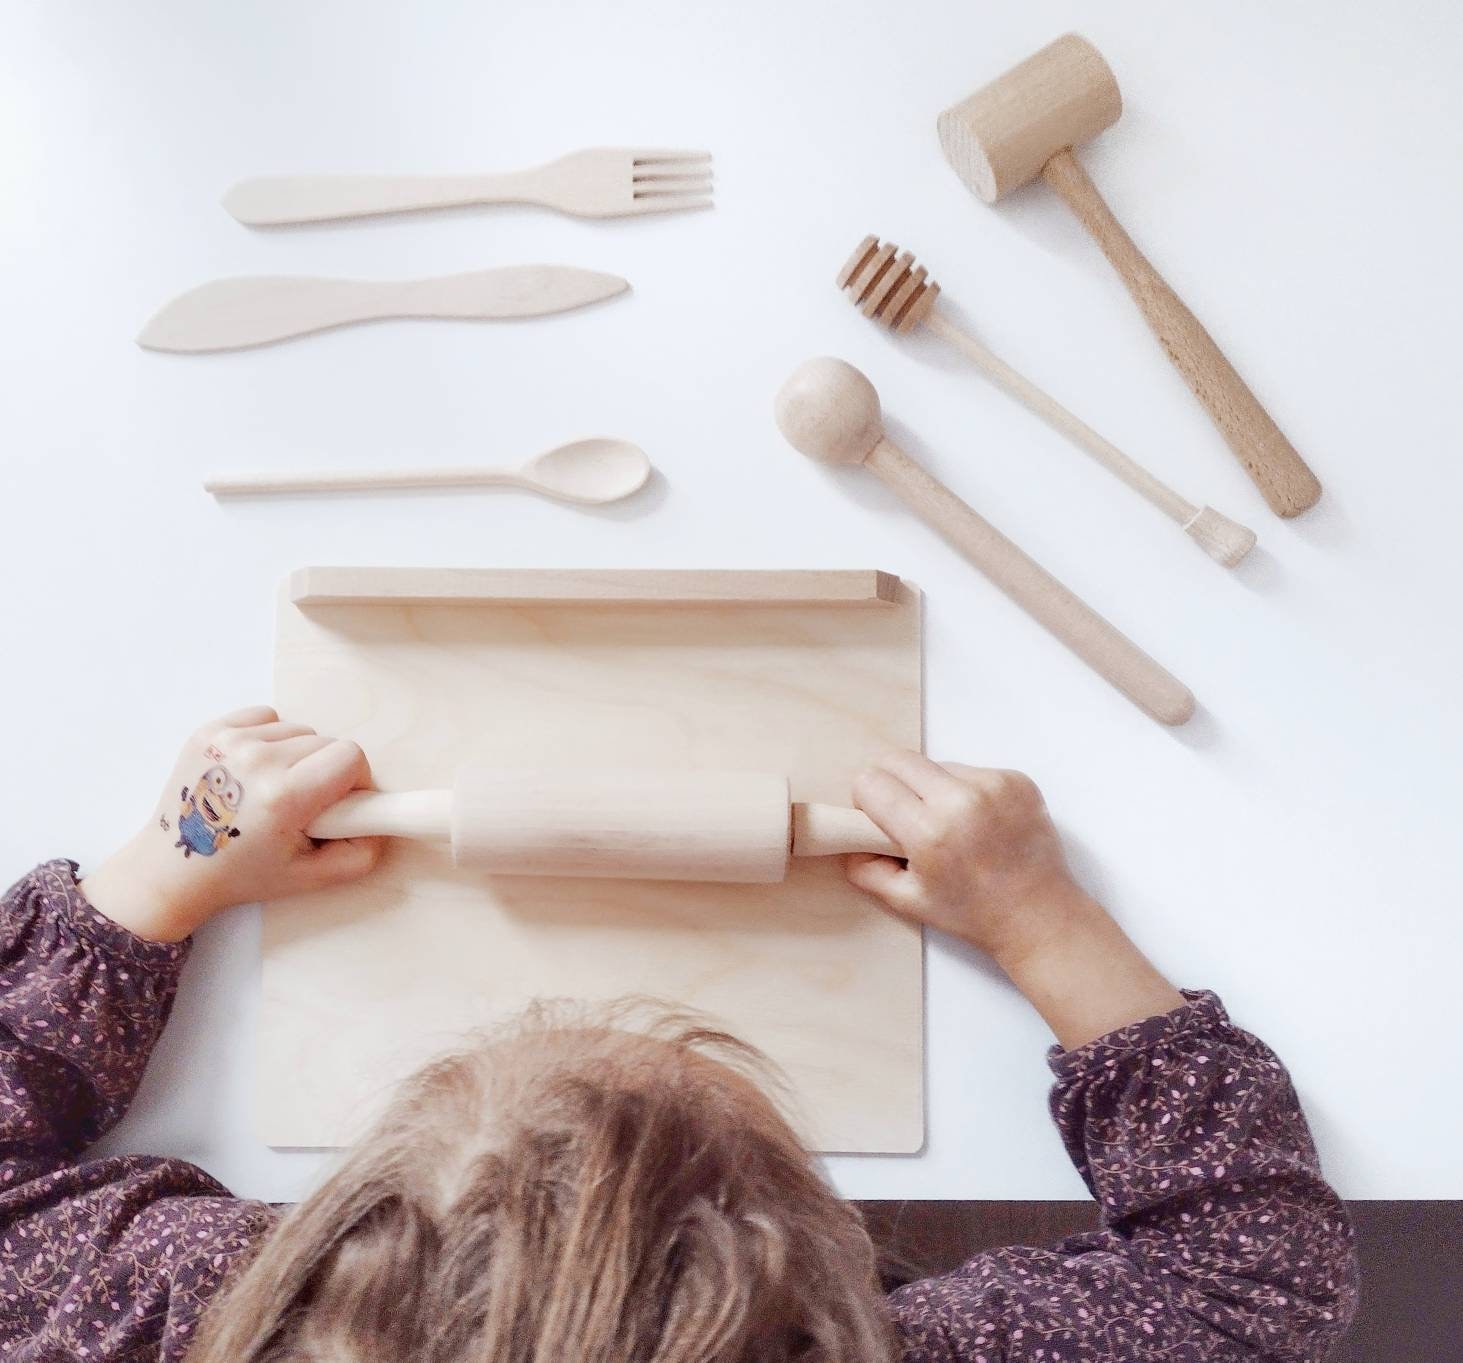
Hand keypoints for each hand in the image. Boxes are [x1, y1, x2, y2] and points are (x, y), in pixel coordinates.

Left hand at [82, 706, 382, 941]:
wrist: (172, 870)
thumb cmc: (243, 875)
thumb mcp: (311, 878)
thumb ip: (361, 854)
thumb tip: (384, 821)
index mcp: (283, 796)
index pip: (350, 756)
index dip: (355, 780)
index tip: (339, 802)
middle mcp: (256, 760)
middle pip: (325, 741)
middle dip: (326, 770)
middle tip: (304, 803)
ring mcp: (228, 742)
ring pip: (297, 728)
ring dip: (298, 754)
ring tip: (275, 787)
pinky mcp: (210, 731)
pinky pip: (266, 717)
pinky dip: (270, 739)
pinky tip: (255, 770)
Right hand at [845, 752, 1078, 967]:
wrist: (1038, 914)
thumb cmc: (972, 913)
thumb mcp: (907, 901)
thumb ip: (865, 870)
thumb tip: (849, 841)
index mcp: (928, 833)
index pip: (870, 782)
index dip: (866, 800)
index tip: (877, 818)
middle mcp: (961, 800)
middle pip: (898, 759)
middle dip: (891, 782)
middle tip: (905, 814)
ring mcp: (994, 785)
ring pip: (936, 764)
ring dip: (932, 786)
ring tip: (950, 823)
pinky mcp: (1017, 779)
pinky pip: (971, 769)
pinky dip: (966, 789)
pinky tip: (979, 821)